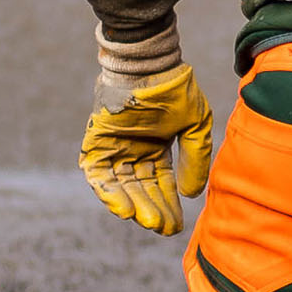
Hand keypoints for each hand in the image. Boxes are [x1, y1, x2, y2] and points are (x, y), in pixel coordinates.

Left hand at [80, 63, 214, 234]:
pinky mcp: (96, 142)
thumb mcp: (195, 126)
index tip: (175, 227)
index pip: (161, 183)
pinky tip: (123, 208)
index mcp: (156, 147)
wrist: (148, 64)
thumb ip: (195, 158)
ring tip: (145, 220)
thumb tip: (191, 195)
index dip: (168, 204)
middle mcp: (133, 150)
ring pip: (120, 185)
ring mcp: (113, 147)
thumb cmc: (174, 89)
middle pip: (140, 188)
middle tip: (162, 228)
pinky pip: (97, 173)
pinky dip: (107, 192)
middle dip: (152, 208)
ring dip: (131, 204)